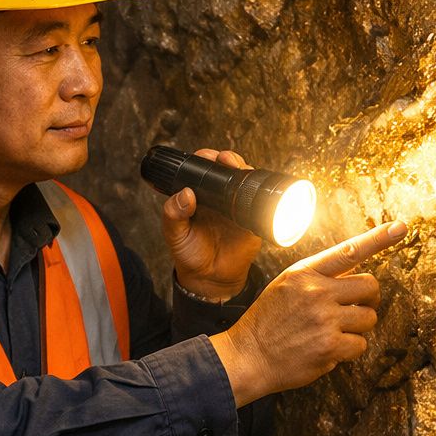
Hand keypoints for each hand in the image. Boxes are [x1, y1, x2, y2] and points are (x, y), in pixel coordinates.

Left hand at [160, 149, 263, 300]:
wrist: (210, 279)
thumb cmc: (190, 254)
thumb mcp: (174, 235)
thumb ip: (173, 215)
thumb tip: (185, 194)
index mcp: (201, 196)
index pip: (205, 169)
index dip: (206, 158)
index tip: (206, 156)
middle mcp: (221, 198)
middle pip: (229, 169)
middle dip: (228, 158)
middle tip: (223, 159)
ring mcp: (238, 207)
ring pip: (247, 181)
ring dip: (245, 170)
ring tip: (237, 168)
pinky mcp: (254, 221)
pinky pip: (262, 204)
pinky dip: (262, 195)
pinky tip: (256, 193)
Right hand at [210, 221, 409, 405]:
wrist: (247, 357)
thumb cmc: (267, 323)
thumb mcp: (285, 287)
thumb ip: (317, 278)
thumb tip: (353, 280)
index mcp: (304, 273)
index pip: (348, 251)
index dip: (378, 238)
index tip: (401, 227)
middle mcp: (316, 292)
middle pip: (370, 286)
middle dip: (368, 300)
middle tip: (355, 309)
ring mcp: (324, 318)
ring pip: (368, 318)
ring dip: (356, 328)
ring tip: (330, 333)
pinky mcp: (330, 345)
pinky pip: (360, 345)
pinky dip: (347, 350)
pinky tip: (326, 350)